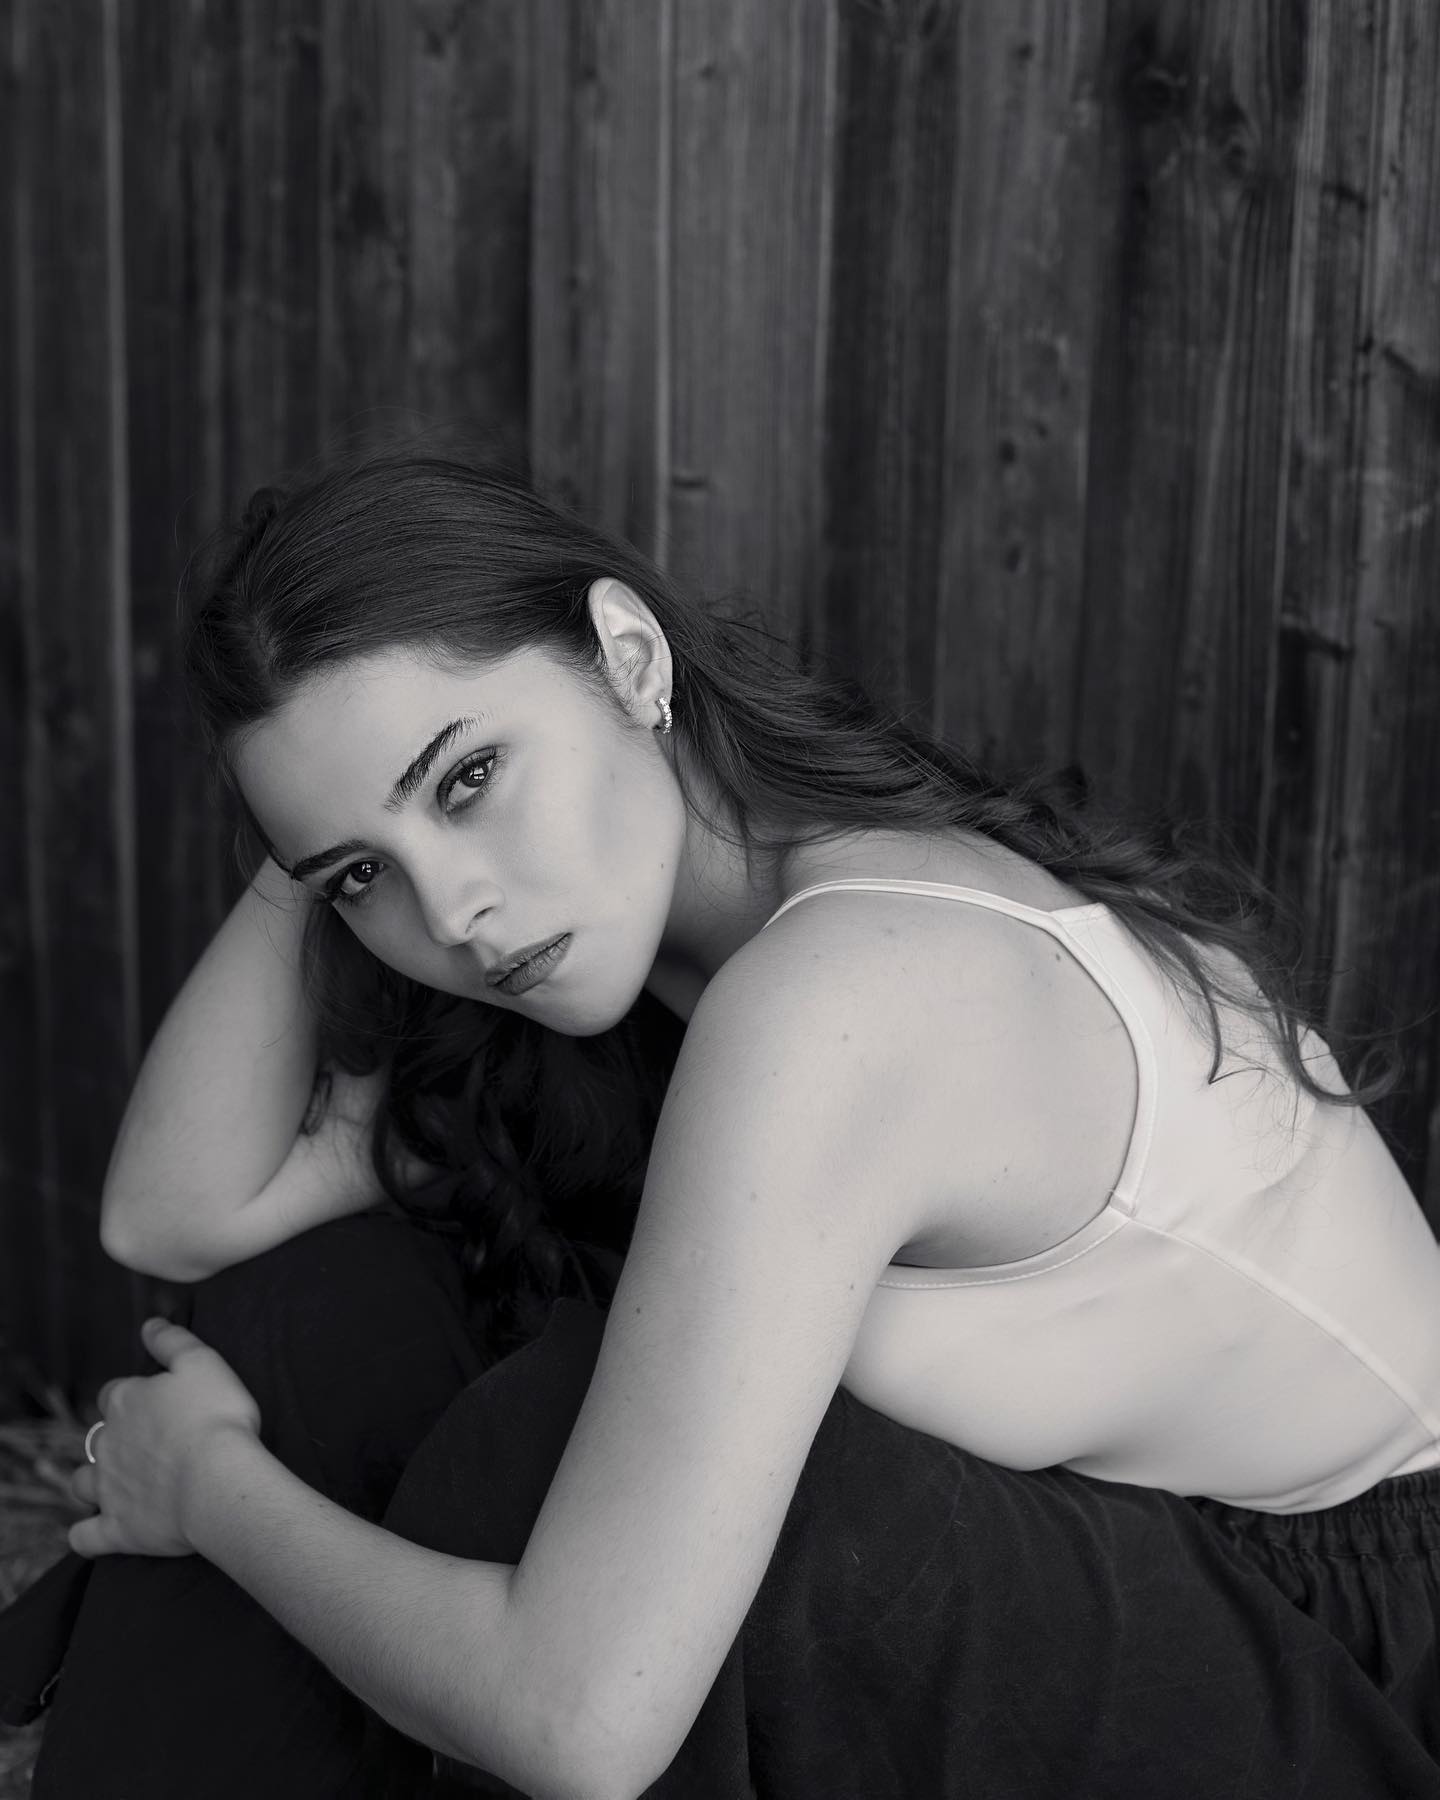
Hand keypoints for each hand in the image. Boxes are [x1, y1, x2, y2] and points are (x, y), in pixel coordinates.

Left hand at [68, 1318, 261, 1558]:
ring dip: (92, 1483)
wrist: (220, 1480)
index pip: (115, 1393)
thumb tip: (150, 1324)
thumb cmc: (218, 1417)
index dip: (133, 1397)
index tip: (157, 1404)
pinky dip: (86, 1535)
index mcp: (127, 1401)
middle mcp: (109, 1443)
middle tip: (147, 1445)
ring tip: (116, 1485)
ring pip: (82, 1484)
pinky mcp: (117, 1529)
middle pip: (99, 1438)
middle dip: (114, 1440)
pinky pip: (86, 1537)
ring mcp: (109, 1489)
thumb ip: (172, 1341)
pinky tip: (94, 1532)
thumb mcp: (203, 1362)